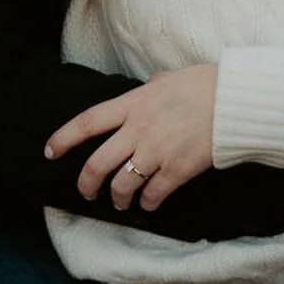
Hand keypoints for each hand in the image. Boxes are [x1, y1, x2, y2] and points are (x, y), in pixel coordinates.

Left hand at [45, 64, 218, 211]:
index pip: (87, 122)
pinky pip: (153, 195)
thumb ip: (149, 87)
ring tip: (119, 202)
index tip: (50, 151)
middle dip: (86, 183)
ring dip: (117, 198)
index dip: (64, 138)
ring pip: (122, 185)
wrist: (233, 100)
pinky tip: (149, 204)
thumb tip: (146, 87)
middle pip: (98, 163)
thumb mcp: (166, 78)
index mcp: (132, 104)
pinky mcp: (177, 170)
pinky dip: (148, 204)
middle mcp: (138, 129)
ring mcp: (156, 152)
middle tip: (86, 192)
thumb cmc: (203, 84)